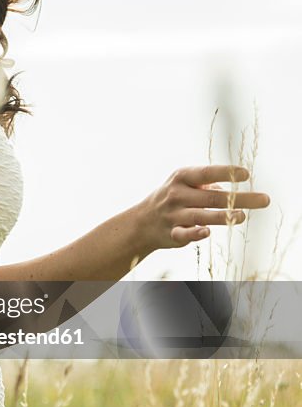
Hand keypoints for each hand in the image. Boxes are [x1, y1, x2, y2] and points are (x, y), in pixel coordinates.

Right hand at [138, 165, 269, 250]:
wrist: (142, 222)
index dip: (226, 173)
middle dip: (240, 198)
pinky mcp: (172, 234)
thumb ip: (207, 183)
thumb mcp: (184, 183)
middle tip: (264, 200)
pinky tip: (207, 232)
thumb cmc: (173, 198)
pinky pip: (184, 234)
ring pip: (201, 215)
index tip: (245, 175)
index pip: (206, 173)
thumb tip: (231, 189)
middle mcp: (177, 194)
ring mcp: (174, 215)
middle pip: (212, 196)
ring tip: (243, 216)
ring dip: (223, 215)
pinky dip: (195, 233)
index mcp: (182, 177)